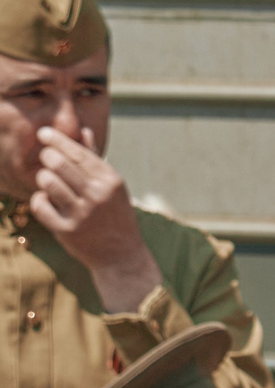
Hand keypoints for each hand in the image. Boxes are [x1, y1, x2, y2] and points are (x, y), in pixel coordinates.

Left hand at [29, 126, 161, 313]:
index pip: (77, 152)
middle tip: (47, 159)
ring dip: (43, 178)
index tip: (44, 133)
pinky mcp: (66, 230)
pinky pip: (40, 205)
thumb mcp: (112, 186)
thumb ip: (95, 158)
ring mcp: (82, 213)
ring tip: (48, 181)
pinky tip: (47, 201)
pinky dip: (39, 200)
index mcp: (111, 181)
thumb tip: (83, 130)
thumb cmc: (115, 216)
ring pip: (46, 182)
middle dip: (47, 157)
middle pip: (57, 162)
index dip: (56, 139)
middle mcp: (97, 195)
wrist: (122, 256)